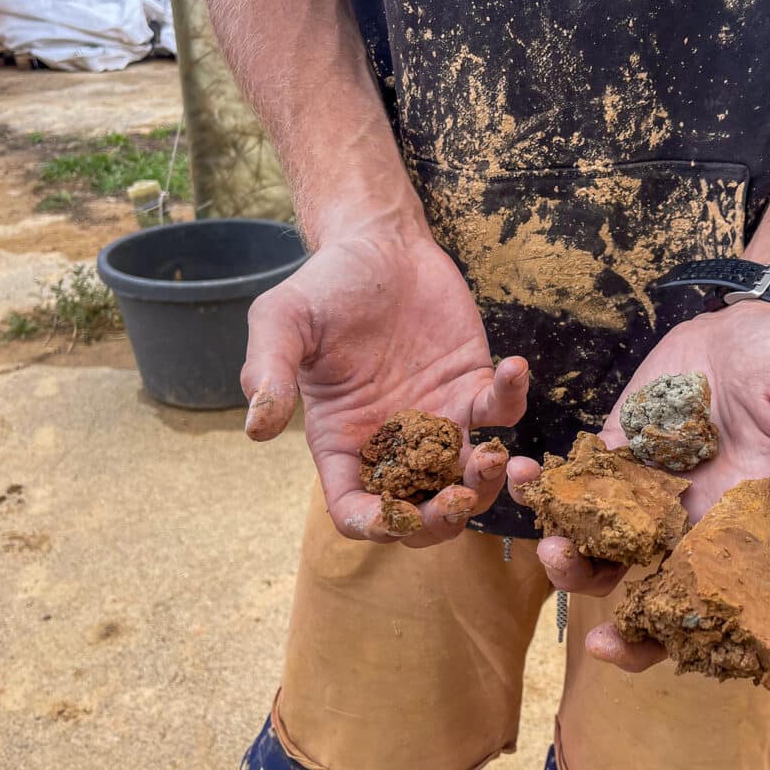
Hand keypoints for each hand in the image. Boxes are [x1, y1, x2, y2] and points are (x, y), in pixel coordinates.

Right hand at [242, 230, 528, 545]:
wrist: (375, 244)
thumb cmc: (323, 286)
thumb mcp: (281, 322)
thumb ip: (267, 371)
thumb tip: (257, 427)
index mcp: (343, 443)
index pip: (356, 509)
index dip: (376, 525)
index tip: (398, 517)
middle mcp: (393, 442)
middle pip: (421, 509)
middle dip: (443, 518)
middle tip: (458, 498)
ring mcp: (438, 418)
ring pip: (470, 476)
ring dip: (488, 482)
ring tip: (498, 458)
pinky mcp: (473, 386)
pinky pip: (501, 409)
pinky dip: (513, 397)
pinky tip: (512, 368)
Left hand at [509, 302, 769, 726]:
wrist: (734, 321)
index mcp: (758, 536)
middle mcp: (701, 537)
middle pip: (673, 613)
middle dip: (639, 641)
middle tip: (605, 645)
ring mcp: (651, 506)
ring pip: (610, 562)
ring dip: (576, 569)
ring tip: (551, 549)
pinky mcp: (611, 464)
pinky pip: (574, 492)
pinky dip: (544, 491)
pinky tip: (522, 476)